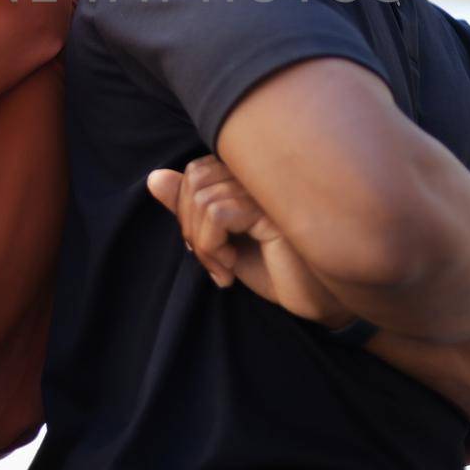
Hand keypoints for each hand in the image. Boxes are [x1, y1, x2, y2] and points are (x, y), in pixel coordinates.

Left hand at [146, 156, 352, 329]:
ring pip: (202, 198)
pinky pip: (217, 213)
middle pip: (195, 181)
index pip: (194, 171)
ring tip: (225, 269)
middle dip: (190, 227)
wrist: (315, 299)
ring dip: (203, 245)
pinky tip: (232, 268)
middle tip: (212, 263)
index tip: (204, 248)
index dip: (187, 211)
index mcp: (251, 173)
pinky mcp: (275, 209)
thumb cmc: (272, 267)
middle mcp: (263, 172)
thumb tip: (154, 178)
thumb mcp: (221, 239)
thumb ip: (189, 207)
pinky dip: (212, 247)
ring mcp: (271, 187)